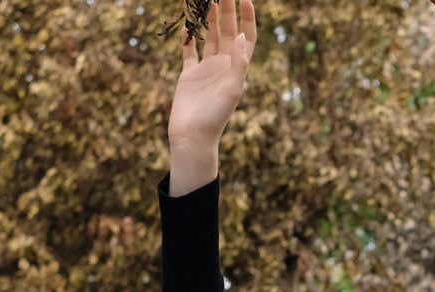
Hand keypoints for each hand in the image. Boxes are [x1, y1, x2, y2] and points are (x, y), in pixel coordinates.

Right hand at [168, 0, 257, 152]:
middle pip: (227, 32)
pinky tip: (187, 25)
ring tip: (206, 0)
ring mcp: (207, 69)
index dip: (247, 19)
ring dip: (208, 19)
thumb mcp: (232, 90)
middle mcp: (223, 66)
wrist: (193, 136)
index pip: (246, 38)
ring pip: (209, 37)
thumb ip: (239, 64)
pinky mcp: (190, 74)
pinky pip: (189, 51)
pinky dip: (188, 38)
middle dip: (226, 10)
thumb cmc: (215, 117)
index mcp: (236, 69)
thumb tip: (241, 37)